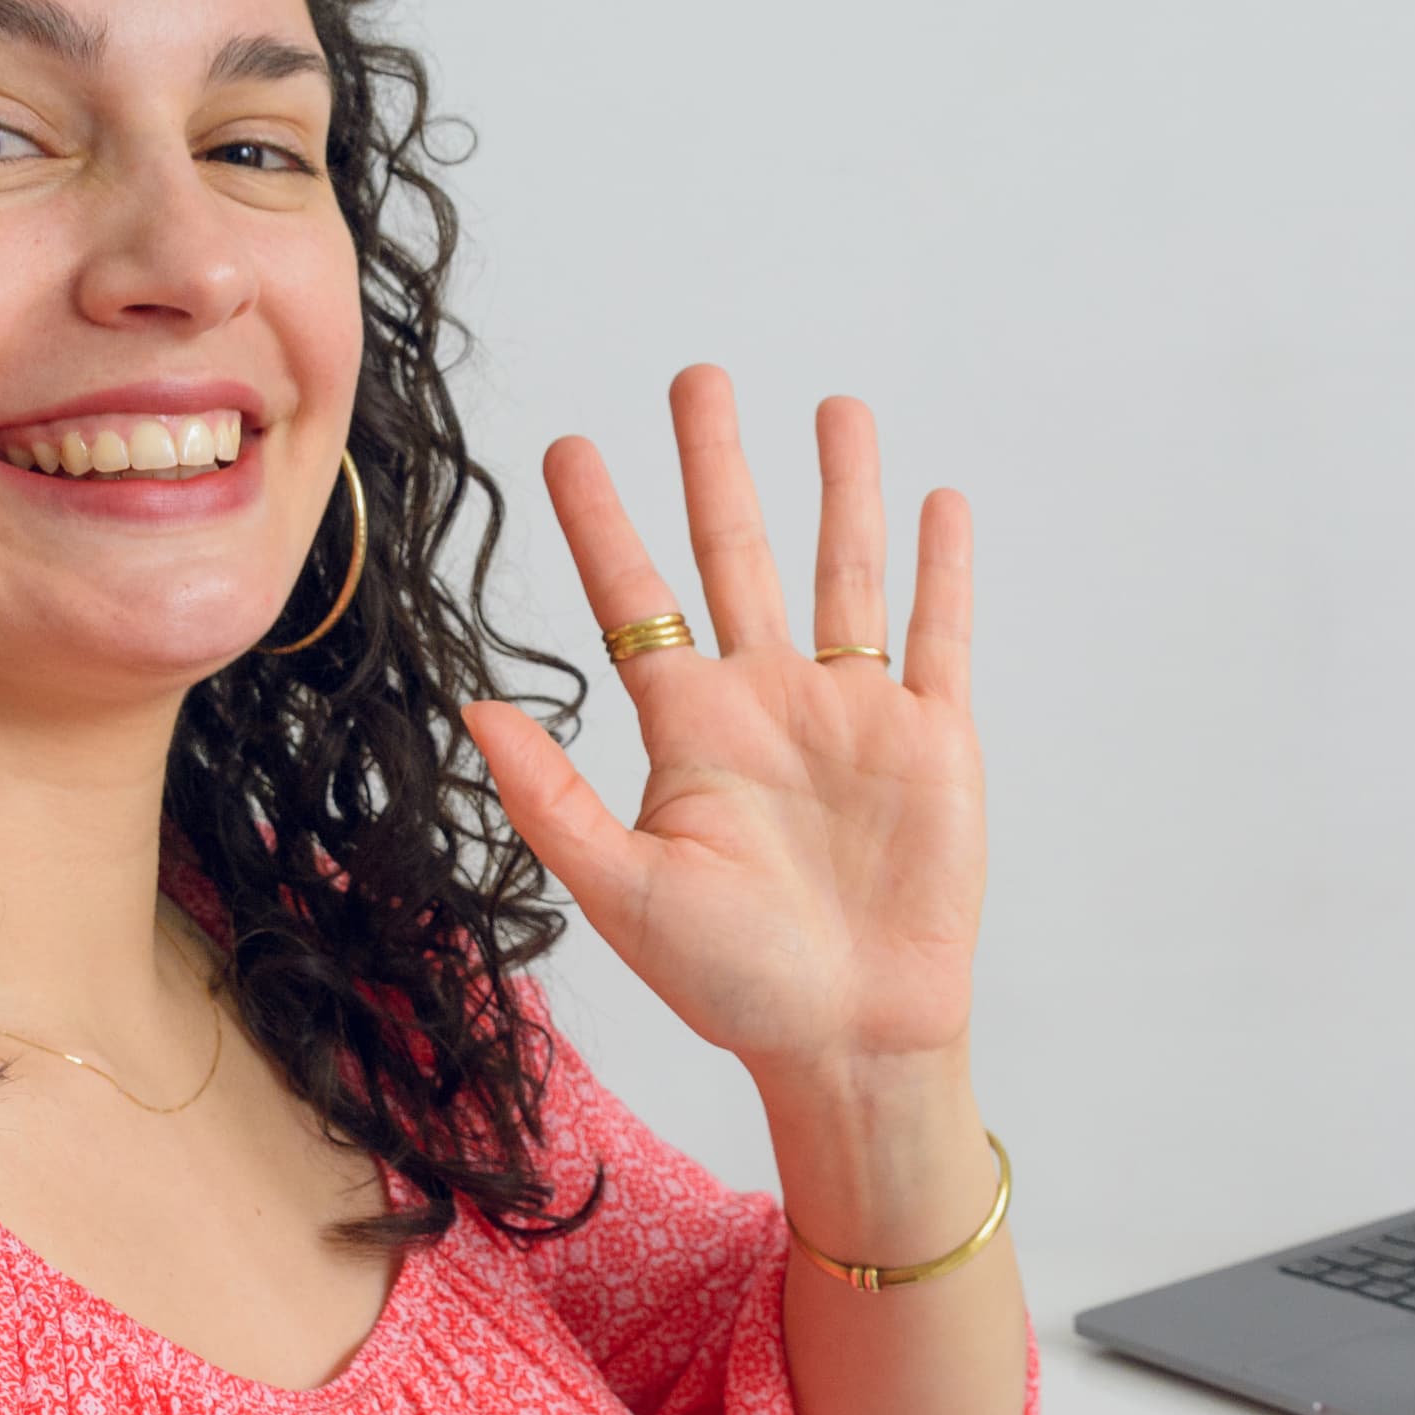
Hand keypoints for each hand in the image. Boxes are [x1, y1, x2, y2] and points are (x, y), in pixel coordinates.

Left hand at [463, 366, 982, 1079]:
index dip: (601, 523)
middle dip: (717, 465)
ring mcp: (853, 714)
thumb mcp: (623, 890)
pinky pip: (937, 632)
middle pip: (736, 553)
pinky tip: (936, 501)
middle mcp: (767, 702)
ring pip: (843, 571)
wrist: (851, 1037)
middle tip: (696, 377)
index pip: (635, 600)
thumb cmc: (734, 982)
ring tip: (833, 406)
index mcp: (690, 731)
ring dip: (839, 488)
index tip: (567, 449)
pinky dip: (940, 566)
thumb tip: (474, 709)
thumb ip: (551, 798)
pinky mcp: (932, 738)